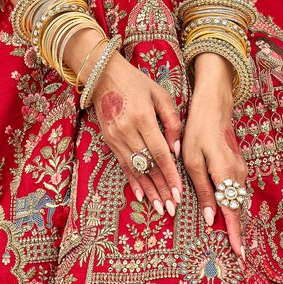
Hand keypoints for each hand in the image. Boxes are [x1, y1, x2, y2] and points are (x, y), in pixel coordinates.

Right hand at [88, 52, 181, 215]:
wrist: (103, 75)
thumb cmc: (137, 83)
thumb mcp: (160, 95)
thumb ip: (172, 122)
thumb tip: (175, 150)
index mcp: (142, 118)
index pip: (159, 153)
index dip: (170, 174)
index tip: (179, 192)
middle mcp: (127, 131)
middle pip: (147, 166)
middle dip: (161, 188)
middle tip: (172, 208)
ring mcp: (115, 138)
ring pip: (135, 170)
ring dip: (148, 190)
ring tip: (159, 207)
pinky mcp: (108, 141)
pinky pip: (123, 165)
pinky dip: (132, 181)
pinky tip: (140, 195)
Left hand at [181, 62, 248, 256]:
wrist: (215, 104)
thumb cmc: (198, 130)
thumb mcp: (193, 161)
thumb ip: (203, 190)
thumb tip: (211, 219)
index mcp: (226, 175)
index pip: (233, 212)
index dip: (236, 235)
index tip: (240, 255)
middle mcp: (238, 175)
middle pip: (239, 209)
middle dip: (239, 232)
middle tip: (239, 254)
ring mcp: (241, 169)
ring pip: (239, 200)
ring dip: (236, 219)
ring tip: (235, 240)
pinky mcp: (238, 165)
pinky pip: (237, 190)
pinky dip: (234, 205)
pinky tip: (229, 214)